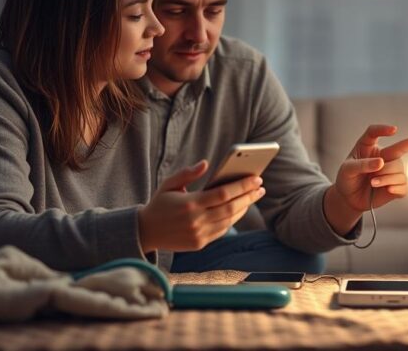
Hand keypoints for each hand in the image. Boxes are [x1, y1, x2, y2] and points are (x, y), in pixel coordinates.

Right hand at [137, 161, 265, 253]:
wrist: (145, 232)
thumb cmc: (159, 203)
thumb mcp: (169, 184)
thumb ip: (188, 173)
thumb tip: (206, 163)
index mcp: (189, 204)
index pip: (223, 193)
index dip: (242, 186)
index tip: (256, 178)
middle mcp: (196, 221)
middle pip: (231, 207)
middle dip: (249, 196)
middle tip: (261, 187)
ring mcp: (199, 234)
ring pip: (229, 220)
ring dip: (244, 208)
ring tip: (254, 196)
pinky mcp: (199, 244)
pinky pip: (222, 230)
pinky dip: (233, 219)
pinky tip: (240, 209)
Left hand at [334, 124, 407, 211]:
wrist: (349, 198)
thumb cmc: (347, 179)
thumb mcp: (348, 170)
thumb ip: (362, 165)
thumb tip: (381, 162)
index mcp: (367, 147)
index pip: (374, 133)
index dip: (383, 129)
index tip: (394, 130)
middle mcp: (382, 156)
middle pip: (397, 149)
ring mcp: (390, 170)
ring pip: (399, 169)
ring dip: (387, 177)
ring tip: (373, 183)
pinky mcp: (396, 186)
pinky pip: (404, 185)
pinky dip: (396, 188)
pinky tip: (388, 189)